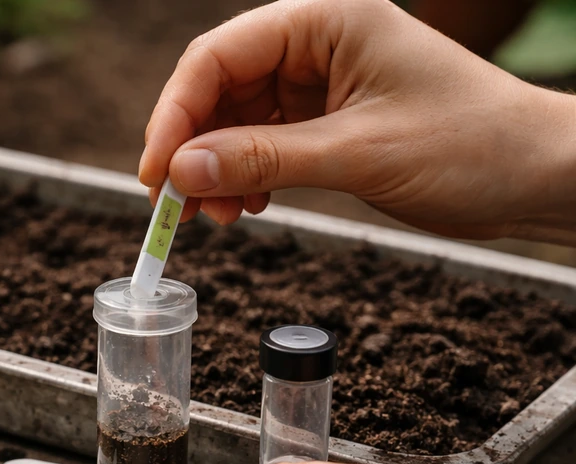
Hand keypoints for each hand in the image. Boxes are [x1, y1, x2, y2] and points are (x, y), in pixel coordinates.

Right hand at [141, 0, 575, 243]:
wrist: (533, 177)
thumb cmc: (470, 143)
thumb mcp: (357, 153)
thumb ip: (263, 159)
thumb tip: (181, 172)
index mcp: (325, 20)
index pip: (219, 56)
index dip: (176, 114)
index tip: (156, 173)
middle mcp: (315, 44)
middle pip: (219, 89)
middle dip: (193, 149)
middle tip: (177, 206)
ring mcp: (319, 84)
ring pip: (234, 122)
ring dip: (216, 171)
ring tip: (219, 217)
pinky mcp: (325, 122)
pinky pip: (261, 146)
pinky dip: (245, 179)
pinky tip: (247, 208)